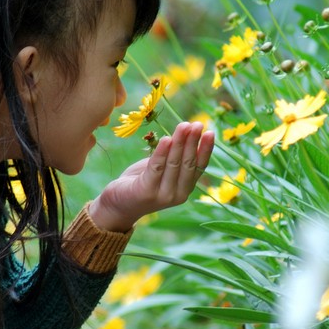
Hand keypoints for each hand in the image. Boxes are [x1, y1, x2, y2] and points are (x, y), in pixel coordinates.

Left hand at [89, 122, 214, 231]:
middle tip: (196, 124)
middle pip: (188, 164)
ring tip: (184, 125)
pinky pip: (156, 168)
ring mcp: (163, 195)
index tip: (210, 132)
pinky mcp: (146, 192)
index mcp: (185, 188)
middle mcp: (178, 195)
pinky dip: (161, 152)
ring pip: (174, 164)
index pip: (199, 167)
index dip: (206, 149)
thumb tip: (189, 134)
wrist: (118, 204)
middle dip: (193, 142)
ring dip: (180, 142)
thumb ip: (175, 158)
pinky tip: (166, 138)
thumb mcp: (162, 170)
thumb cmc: (142, 182)